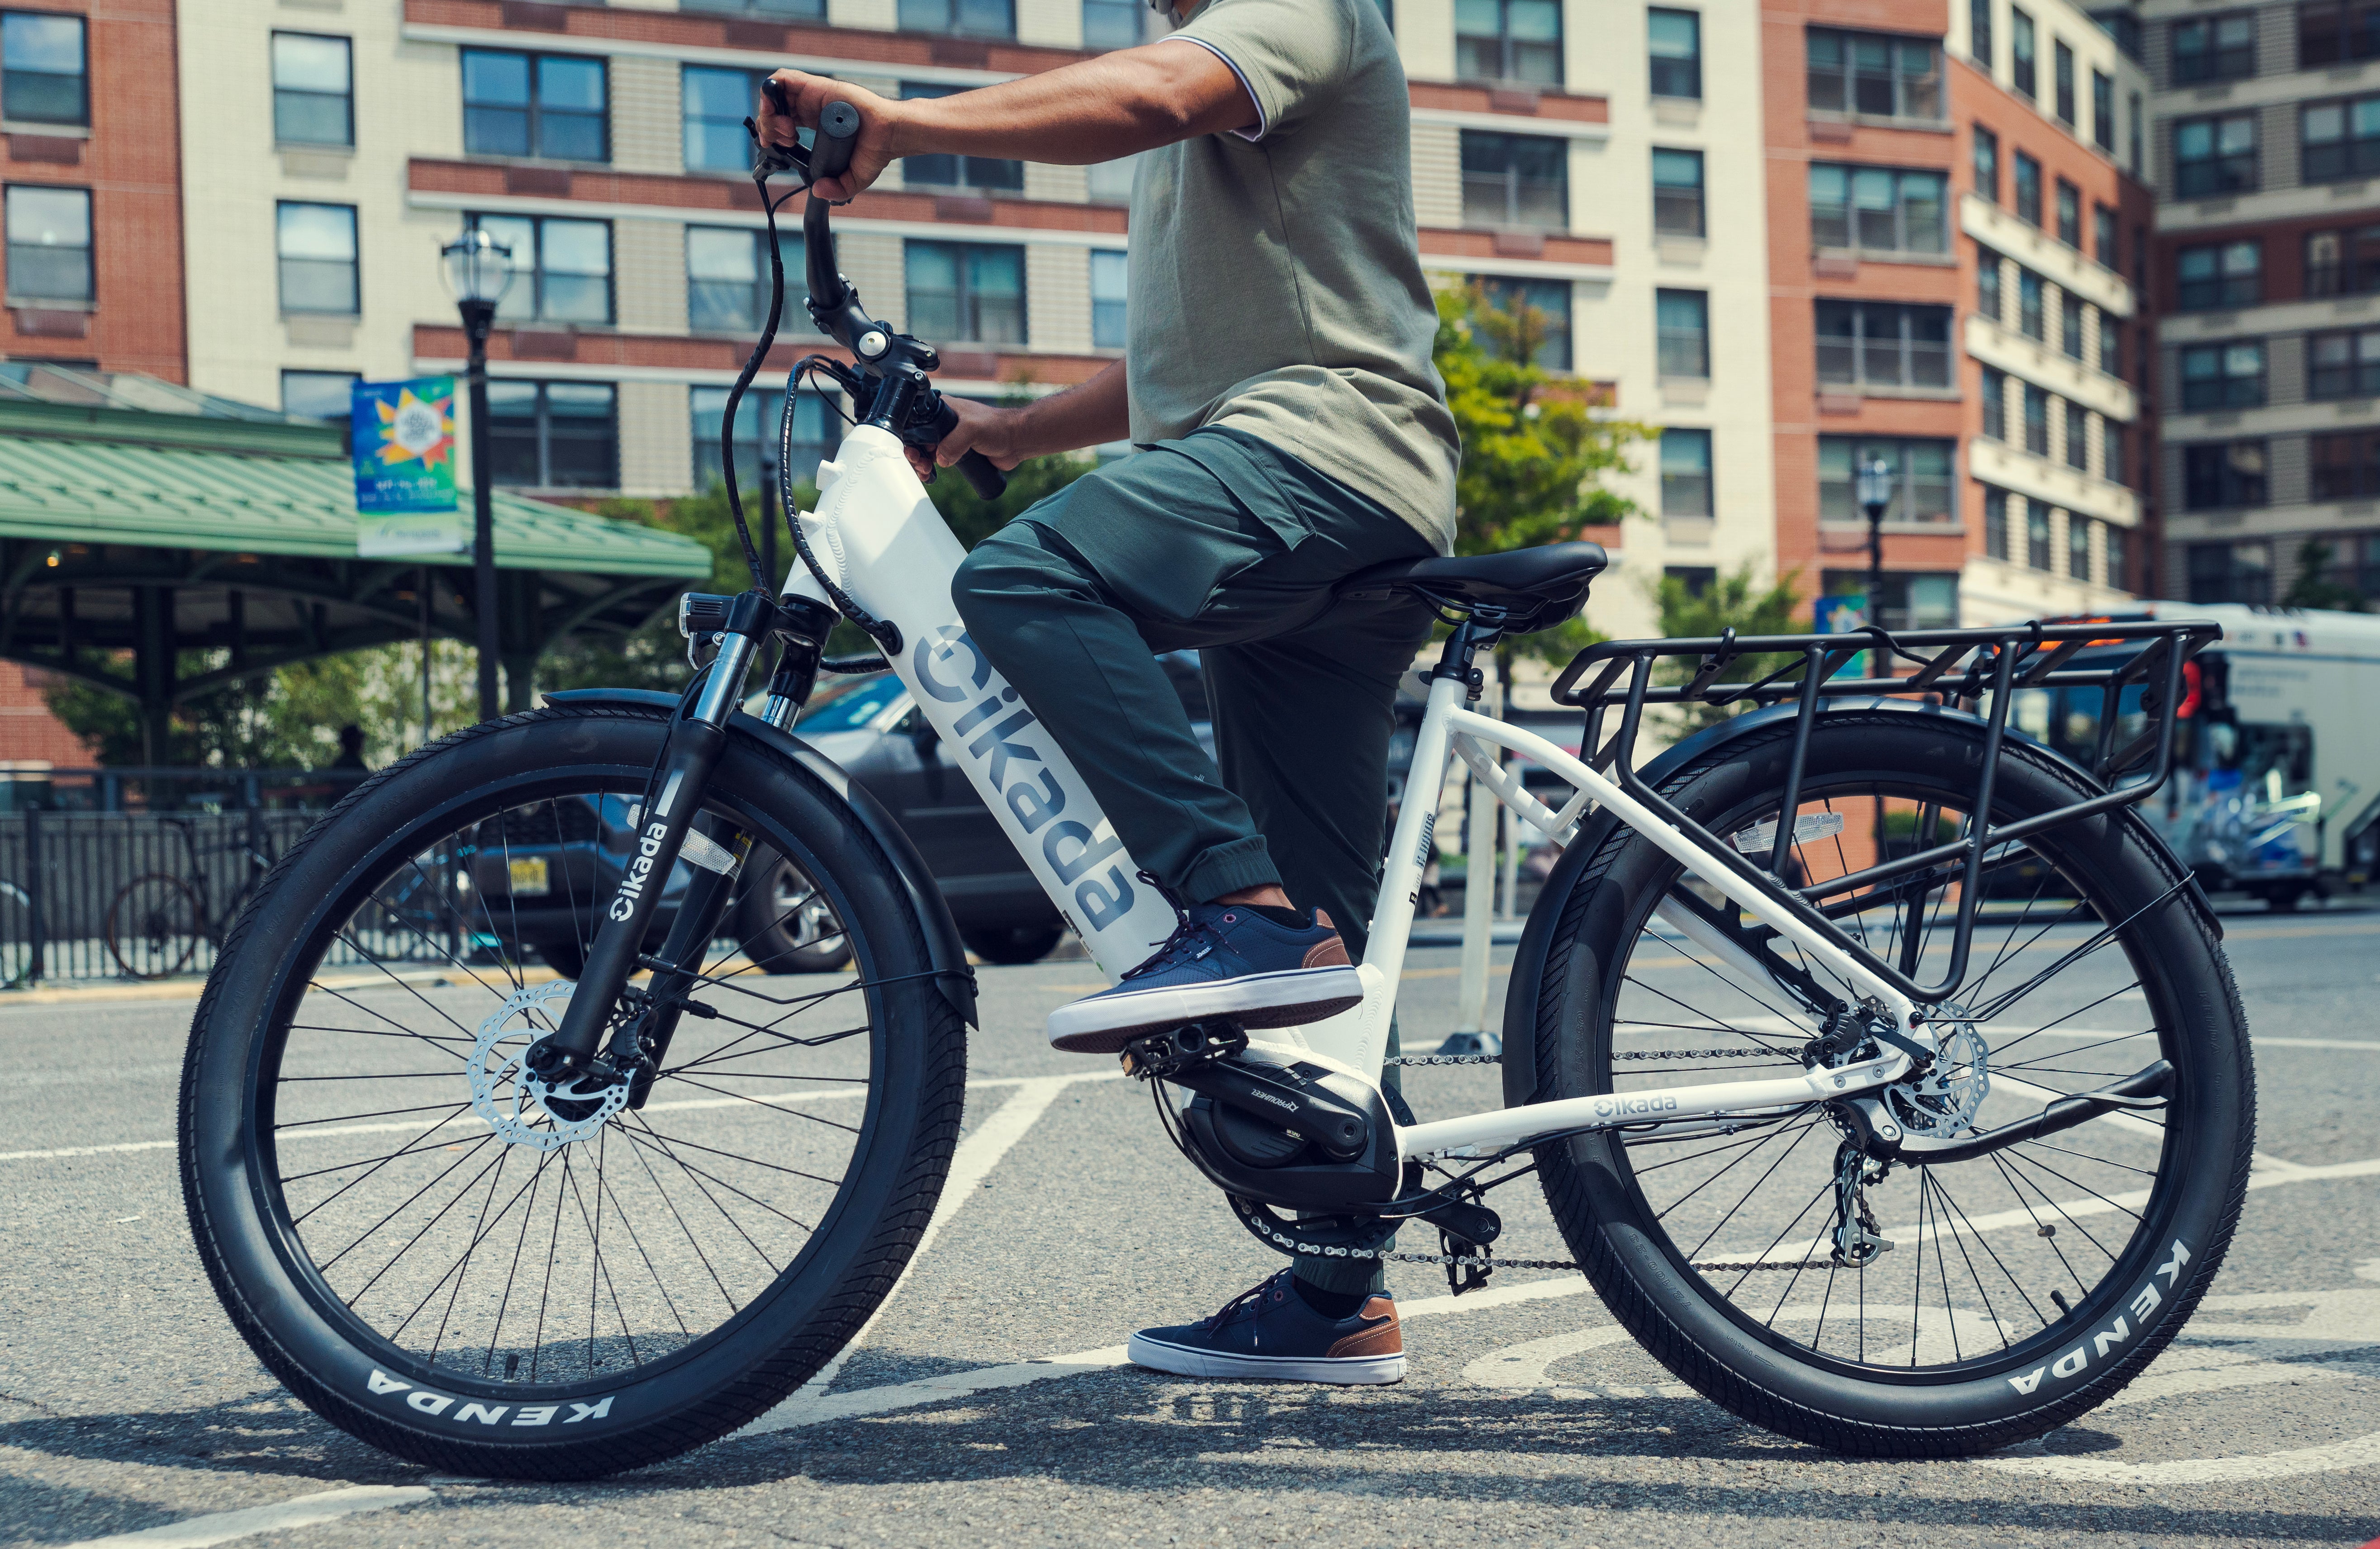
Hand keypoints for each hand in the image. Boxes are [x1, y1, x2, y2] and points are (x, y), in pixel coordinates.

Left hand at [758, 70, 899, 200]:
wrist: (890, 134)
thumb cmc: (876, 150)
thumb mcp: (852, 179)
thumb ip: (836, 189)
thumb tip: (818, 192)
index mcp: (817, 122)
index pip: (785, 120)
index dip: (774, 132)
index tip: (775, 146)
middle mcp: (812, 106)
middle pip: (776, 106)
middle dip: (769, 124)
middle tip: (780, 140)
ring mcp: (813, 94)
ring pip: (776, 92)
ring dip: (770, 111)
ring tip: (783, 131)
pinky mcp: (817, 86)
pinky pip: (785, 78)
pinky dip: (774, 91)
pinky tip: (782, 115)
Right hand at [923, 396, 1030, 482]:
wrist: (1017, 441)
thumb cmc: (998, 427)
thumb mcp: (972, 430)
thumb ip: (953, 443)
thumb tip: (941, 459)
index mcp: (944, 410)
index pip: (918, 423)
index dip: (911, 438)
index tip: (914, 452)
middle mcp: (944, 423)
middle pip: (920, 439)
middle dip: (915, 454)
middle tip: (921, 464)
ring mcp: (951, 438)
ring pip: (928, 452)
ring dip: (922, 463)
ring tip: (926, 472)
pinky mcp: (958, 452)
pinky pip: (940, 461)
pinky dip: (933, 469)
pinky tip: (930, 476)